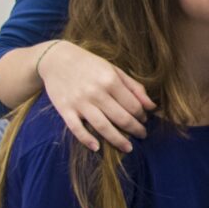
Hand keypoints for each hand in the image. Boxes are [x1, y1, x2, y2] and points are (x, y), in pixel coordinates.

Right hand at [37, 41, 154, 152]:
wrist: (56, 59)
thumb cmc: (90, 65)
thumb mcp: (115, 70)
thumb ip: (135, 88)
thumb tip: (152, 107)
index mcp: (110, 81)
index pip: (133, 105)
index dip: (142, 115)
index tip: (144, 120)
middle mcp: (96, 93)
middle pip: (121, 118)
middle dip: (135, 130)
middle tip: (142, 135)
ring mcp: (79, 102)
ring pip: (102, 126)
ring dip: (118, 140)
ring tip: (128, 148)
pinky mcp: (65, 110)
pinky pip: (76, 129)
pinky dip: (86, 139)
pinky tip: (97, 147)